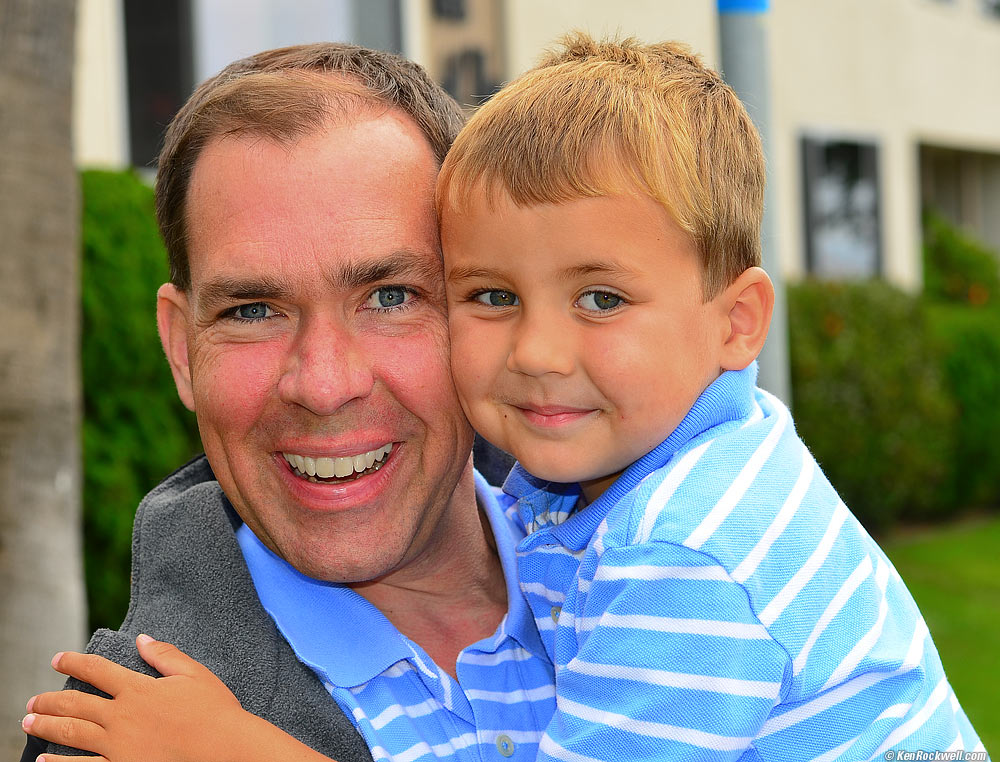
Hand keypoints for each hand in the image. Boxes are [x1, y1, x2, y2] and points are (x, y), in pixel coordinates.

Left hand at [22, 634, 245, 761]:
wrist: (225, 750)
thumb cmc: (215, 711)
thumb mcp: (195, 675)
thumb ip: (165, 656)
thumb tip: (142, 639)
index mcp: (138, 689)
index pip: (96, 670)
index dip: (74, 662)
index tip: (57, 659)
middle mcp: (121, 717)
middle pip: (74, 704)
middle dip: (49, 699)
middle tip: (32, 700)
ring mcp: (117, 746)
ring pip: (70, 733)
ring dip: (46, 725)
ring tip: (29, 721)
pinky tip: (44, 760)